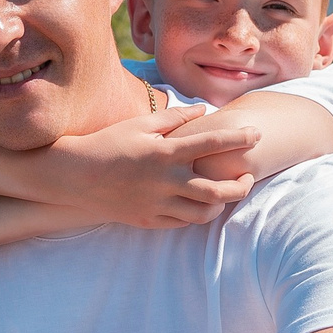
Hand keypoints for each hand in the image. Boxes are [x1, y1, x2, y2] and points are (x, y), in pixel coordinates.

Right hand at [50, 107, 257, 227]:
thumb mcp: (141, 124)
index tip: (257, 134)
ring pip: (203, 213)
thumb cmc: (109, 143)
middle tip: (248, 177)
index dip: (239, 139)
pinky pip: (182, 222)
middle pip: (217, 192)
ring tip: (225, 193)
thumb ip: (175, 118)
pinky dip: (196, 213)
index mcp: (165, 153)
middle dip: (240, 186)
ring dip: (220, 204)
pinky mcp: (149, 220)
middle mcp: (165, 181)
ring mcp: (157, 204)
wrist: (75, 176)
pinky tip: (199, 203)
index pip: (212, 144)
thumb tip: (204, 110)